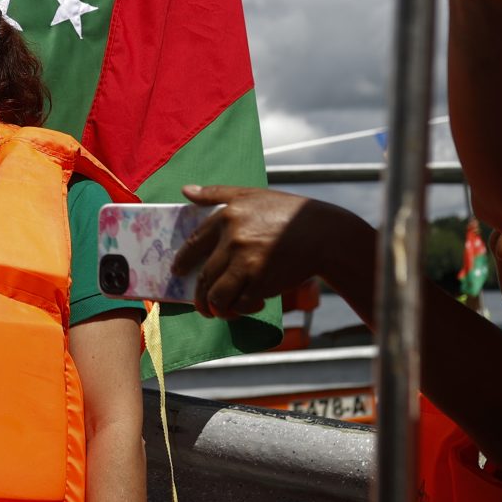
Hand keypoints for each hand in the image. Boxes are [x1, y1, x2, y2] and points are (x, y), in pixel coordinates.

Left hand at [171, 187, 364, 318]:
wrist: (323, 234)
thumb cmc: (286, 211)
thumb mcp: (250, 194)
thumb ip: (216, 193)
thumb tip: (185, 190)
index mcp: (226, 217)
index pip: (193, 244)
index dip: (183, 261)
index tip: (178, 272)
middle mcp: (232, 240)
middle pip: (204, 276)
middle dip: (199, 296)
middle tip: (201, 305)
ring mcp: (247, 262)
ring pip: (217, 295)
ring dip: (215, 308)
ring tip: (220, 312)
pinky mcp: (262, 282)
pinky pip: (241, 303)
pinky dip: (241, 309)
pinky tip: (248, 305)